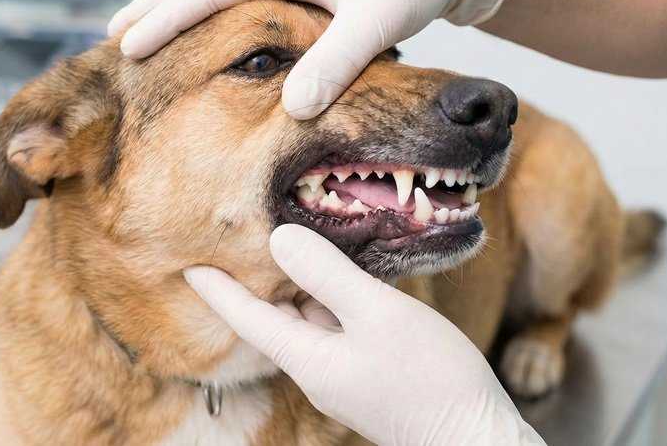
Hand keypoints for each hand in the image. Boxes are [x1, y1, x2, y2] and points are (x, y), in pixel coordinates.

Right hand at [108, 0, 520, 118]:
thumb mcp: (380, 20)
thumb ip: (337, 62)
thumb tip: (295, 108)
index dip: (165, 18)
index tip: (126, 45)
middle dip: (156, 6)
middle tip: (114, 34)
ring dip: (182, 7)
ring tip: (149, 31)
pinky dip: (216, 14)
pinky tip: (216, 40)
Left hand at [184, 225, 543, 445]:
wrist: (476, 438)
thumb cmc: (430, 379)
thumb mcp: (377, 315)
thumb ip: (327, 275)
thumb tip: (277, 239)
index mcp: (308, 359)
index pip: (248, 318)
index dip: (218, 289)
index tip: (190, 264)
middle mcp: (319, 368)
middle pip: (277, 317)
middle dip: (259, 282)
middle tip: (241, 242)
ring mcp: (346, 372)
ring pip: (312, 320)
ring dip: (302, 286)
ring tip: (293, 245)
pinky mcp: (372, 372)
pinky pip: (341, 327)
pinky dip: (335, 298)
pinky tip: (348, 274)